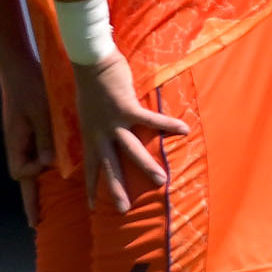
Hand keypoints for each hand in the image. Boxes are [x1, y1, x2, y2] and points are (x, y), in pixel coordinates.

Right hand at [0, 48, 56, 227]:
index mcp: (16, 140)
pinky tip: (54, 170)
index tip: (47, 165)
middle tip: (34, 224)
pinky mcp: (30, 130)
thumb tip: (49, 164)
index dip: (34, 173)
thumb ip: (45, 137)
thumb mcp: (40, 112)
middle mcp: (17, 143)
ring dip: (37, 184)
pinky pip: (35, 155)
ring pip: (29, 168)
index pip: (21, 171)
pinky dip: (42, 166)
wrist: (17, 65)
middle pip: (23, 178)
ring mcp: (22, 138)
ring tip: (45, 203)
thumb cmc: (29, 87)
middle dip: (30, 200)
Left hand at [73, 54, 186, 214]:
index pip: (90, 166)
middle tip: (124, 210)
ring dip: (146, 165)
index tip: (90, 207)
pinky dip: (167, 125)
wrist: (88, 61)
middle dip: (116, 189)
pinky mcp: (126, 107)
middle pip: (109, 166)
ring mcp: (113, 122)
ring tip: (161, 181)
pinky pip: (150, 119)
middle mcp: (100, 133)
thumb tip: (104, 135)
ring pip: (130, 149)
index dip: (90, 186)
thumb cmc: (91, 85)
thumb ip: (96, 126)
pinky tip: (184, 130)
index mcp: (90, 135)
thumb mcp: (87, 113)